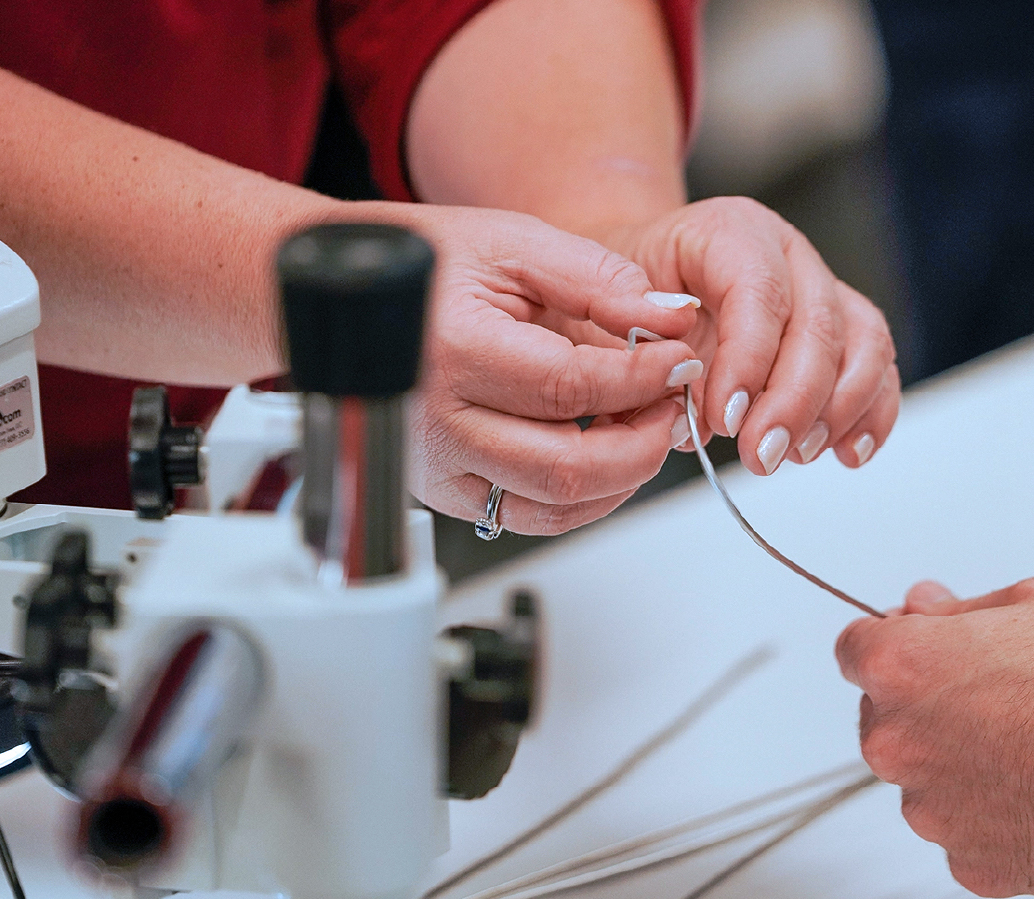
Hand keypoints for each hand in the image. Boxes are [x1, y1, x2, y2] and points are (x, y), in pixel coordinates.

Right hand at [388, 203, 703, 533]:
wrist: (352, 296)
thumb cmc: (425, 262)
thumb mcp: (516, 244)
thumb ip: (600, 280)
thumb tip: (672, 319)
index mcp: (453, 352)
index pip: (571, 388)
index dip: (642, 380)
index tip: (681, 360)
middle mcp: (438, 423)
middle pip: (567, 467)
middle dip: (643, 443)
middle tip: (673, 404)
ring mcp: (437, 467)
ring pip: (554, 506)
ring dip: (621, 476)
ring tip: (645, 426)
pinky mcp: (444, 490)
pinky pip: (528, 517)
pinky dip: (584, 497)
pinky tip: (607, 453)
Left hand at [596, 197, 900, 474]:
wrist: (636, 286)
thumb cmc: (620, 299)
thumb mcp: (606, 312)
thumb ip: (644, 353)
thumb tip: (690, 412)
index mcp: (729, 231)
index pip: (757, 289)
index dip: (749, 358)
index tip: (724, 420)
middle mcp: (788, 252)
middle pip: (819, 321)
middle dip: (794, 400)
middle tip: (761, 455)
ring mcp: (823, 287)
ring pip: (862, 340)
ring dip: (837, 409)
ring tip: (793, 455)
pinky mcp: (843, 327)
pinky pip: (876, 365)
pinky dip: (870, 412)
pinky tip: (845, 455)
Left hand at [834, 577, 1033, 896]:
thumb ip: (958, 611)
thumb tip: (922, 609)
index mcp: (904, 668)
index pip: (856, 648)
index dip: (899, 642)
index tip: (932, 646)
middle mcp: (900, 743)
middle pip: (885, 717)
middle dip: (929, 703)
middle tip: (1008, 695)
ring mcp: (934, 812)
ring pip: (927, 779)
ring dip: (964, 763)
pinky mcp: (975, 867)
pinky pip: (968, 833)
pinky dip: (998, 816)